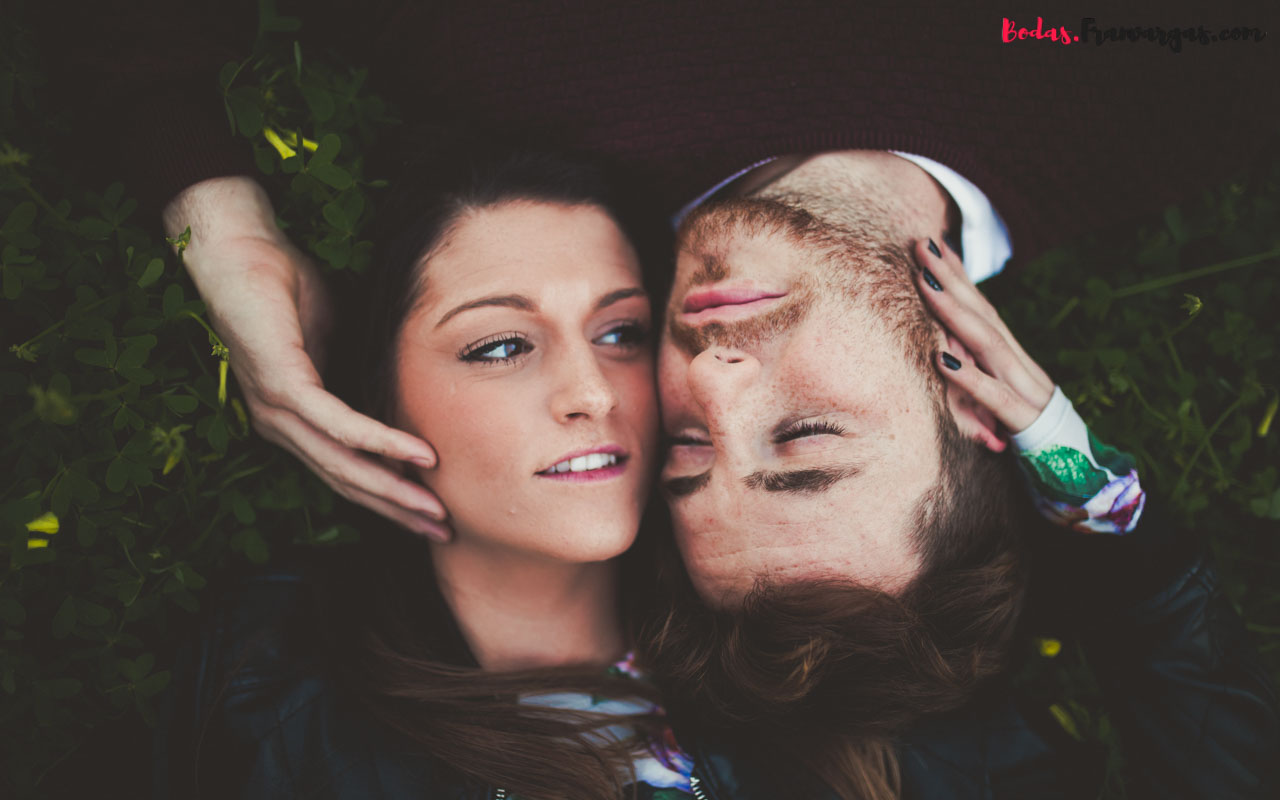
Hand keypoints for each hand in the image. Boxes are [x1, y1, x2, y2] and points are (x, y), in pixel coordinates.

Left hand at [163, 177, 450, 540]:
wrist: (239, 248)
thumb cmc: (283, 285)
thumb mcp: (333, 335)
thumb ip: (355, 371)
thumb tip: (395, 388)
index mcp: (290, 417)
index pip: (342, 469)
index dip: (385, 496)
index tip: (426, 513)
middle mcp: (280, 425)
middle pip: (344, 482)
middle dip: (395, 511)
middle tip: (440, 533)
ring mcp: (278, 410)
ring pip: (342, 465)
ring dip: (393, 491)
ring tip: (434, 509)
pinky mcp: (283, 387)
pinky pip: (340, 425)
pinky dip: (381, 443)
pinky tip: (417, 455)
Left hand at [911, 237, 1054, 434]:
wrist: (1078, 465)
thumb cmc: (1028, 428)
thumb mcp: (999, 393)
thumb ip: (978, 370)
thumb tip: (942, 347)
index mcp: (1012, 356)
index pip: (983, 306)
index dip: (960, 275)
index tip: (934, 245)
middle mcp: (1019, 363)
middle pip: (982, 313)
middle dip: (951, 278)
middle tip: (921, 245)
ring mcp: (1024, 388)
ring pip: (987, 344)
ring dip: (954, 313)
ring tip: (926, 285)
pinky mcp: (1024, 420)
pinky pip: (994, 397)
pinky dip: (968, 377)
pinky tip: (941, 360)